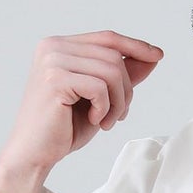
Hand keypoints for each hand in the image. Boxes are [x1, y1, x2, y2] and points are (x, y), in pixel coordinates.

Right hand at [0, 30, 164, 189]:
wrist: (35, 154)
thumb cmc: (63, 128)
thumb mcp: (101, 98)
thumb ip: (121, 75)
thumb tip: (152, 56)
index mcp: (60, 46)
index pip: (107, 38)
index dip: (135, 46)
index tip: (157, 55)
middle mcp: (53, 47)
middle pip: (113, 55)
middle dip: (126, 89)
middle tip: (118, 116)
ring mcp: (52, 61)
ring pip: (111, 71)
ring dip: (118, 101)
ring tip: (107, 121)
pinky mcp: (54, 79)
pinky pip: (100, 87)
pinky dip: (105, 108)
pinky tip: (94, 120)